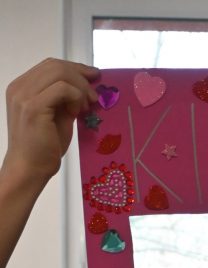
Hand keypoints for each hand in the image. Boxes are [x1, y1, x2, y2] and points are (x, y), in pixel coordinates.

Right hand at [3, 58, 98, 185]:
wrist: (30, 170)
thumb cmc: (44, 149)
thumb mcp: (58, 117)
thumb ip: (66, 100)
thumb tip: (86, 88)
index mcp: (22, 87)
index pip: (50, 66)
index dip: (74, 68)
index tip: (94, 76)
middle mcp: (20, 87)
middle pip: (55, 65)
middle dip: (80, 75)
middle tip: (95, 94)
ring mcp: (24, 96)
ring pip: (59, 73)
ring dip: (80, 87)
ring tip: (88, 106)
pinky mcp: (33, 107)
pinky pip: (62, 89)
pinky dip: (76, 97)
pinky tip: (79, 112)